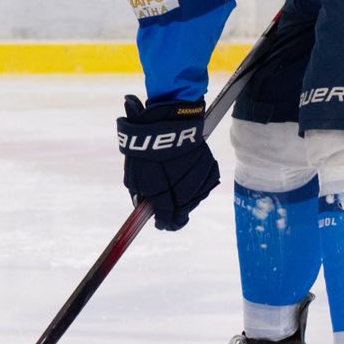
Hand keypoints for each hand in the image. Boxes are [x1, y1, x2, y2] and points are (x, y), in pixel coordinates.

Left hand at [116, 96, 218, 230]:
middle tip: (172, 223)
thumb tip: (142, 207)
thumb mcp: (134, 170)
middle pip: (182, 207)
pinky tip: (190, 191)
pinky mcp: (208, 164)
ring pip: (195, 198)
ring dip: (187, 204)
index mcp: (158, 181)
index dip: (163, 221)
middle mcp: (179, 178)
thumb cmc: (146, 145)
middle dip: (176, 217)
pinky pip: (206, 186)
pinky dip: (198, 191)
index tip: (161, 225)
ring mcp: (196, 172)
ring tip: (180, 206)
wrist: (168, 119)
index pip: (164, 211)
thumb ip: (138, 191)